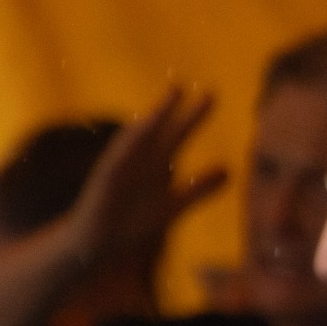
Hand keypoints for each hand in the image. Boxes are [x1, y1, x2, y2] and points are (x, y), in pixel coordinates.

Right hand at [65, 89, 225, 268]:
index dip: (192, 115)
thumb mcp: (175, 206)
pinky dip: (127, 145)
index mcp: (158, 166)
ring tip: (169, 97)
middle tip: (185, 82)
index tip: (209, 92)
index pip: (177, 134)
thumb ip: (199, 189)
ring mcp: (123, 169)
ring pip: (139, 139)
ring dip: (153, 118)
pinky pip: (117, 160)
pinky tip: (139, 128)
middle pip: (161, 131)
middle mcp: (141, 162)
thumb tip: (228, 169)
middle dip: (174, 108)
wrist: (97, 243)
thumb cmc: (135, 221)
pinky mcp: (105, 182)